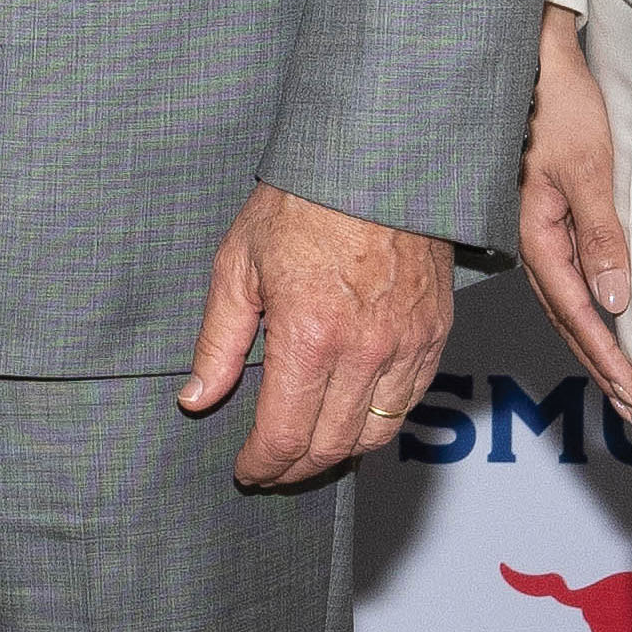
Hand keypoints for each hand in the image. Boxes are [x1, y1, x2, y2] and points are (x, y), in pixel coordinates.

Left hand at [181, 182, 456, 490]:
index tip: (247, 470)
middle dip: (294, 470)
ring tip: (308, 454)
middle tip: (272, 470)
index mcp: (309, 335)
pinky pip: (408, 403)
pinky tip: (351, 422)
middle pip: (330, 445)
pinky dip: (378, 425)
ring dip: (337, 456)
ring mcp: (406, 345)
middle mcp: (364, 350)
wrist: (373, 161)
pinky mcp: (434, 334)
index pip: (285, 434)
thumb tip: (196, 400)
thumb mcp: (238, 265)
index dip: (262, 464)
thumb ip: (218, 342)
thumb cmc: (300, 204)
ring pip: (374, 435)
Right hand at [516, 8, 631, 412]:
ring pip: (564, 299)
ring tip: (620, 377)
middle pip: (566, 316)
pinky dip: (585, 306)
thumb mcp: (586, 169)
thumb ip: (600, 235)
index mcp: (535, 236)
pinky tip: (601, 315)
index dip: (604, 355)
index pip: (575, 312)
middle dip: (598, 363)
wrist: (533, 60)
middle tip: (631, 406)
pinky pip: (565, 273)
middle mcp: (531, 240)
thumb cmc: (558, 106)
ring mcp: (536, 228)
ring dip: (592, 341)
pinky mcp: (547, 213)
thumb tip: (613, 299)